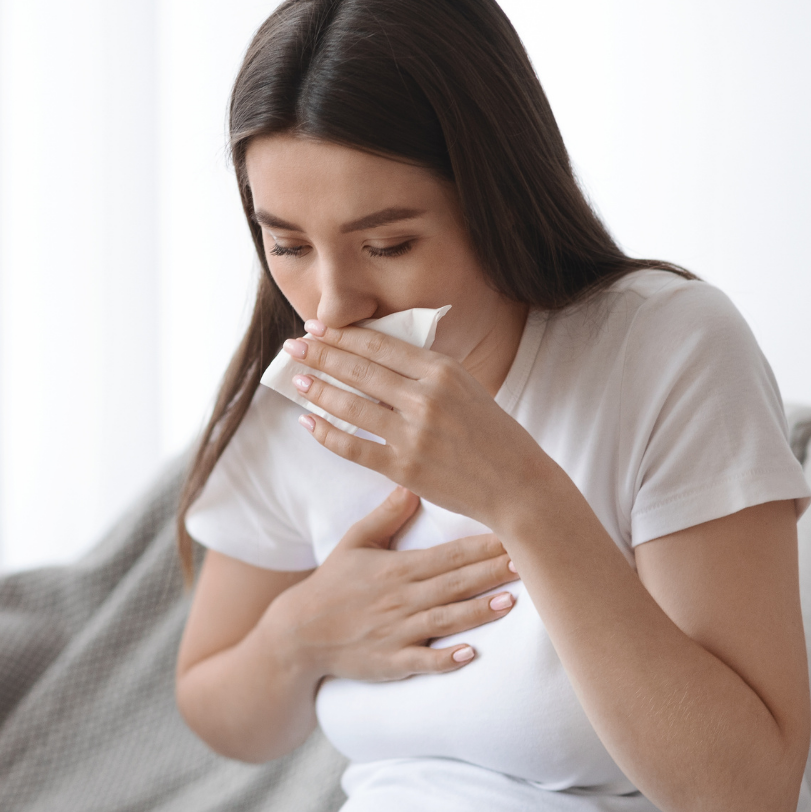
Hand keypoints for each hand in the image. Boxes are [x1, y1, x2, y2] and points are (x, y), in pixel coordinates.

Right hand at [267, 486, 518, 681]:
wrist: (298, 633)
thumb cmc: (332, 585)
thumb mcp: (353, 543)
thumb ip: (385, 516)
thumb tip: (412, 486)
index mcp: (396, 569)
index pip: (447, 555)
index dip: (482, 546)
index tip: (513, 535)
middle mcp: (400, 599)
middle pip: (454, 584)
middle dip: (492, 573)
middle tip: (529, 563)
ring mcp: (396, 632)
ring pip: (444, 620)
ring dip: (477, 612)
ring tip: (510, 602)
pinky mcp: (390, 662)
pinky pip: (421, 662)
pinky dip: (444, 660)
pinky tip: (470, 655)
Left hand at [282, 320, 550, 526]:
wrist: (518, 485)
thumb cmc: (493, 436)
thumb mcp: (467, 389)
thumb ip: (427, 374)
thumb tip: (378, 359)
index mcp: (443, 371)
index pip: (380, 346)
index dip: (343, 335)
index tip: (316, 326)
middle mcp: (426, 398)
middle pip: (359, 370)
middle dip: (320, 355)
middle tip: (292, 346)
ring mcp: (413, 434)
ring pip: (350, 406)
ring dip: (317, 390)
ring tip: (296, 380)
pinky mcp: (403, 467)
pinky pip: (353, 447)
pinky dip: (326, 434)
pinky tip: (307, 423)